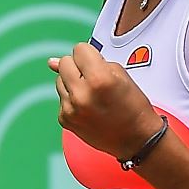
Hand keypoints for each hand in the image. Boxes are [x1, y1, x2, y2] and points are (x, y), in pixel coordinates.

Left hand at [48, 42, 163, 158]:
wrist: (136, 139)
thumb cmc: (132, 105)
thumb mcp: (120, 74)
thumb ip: (90, 61)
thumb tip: (51, 62)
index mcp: (99, 78)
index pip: (79, 49)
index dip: (90, 54)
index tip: (97, 63)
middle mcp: (82, 94)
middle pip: (65, 62)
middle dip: (78, 65)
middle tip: (94, 77)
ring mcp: (71, 109)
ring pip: (59, 80)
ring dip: (73, 82)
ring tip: (92, 93)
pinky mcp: (65, 119)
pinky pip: (61, 98)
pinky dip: (72, 98)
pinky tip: (88, 106)